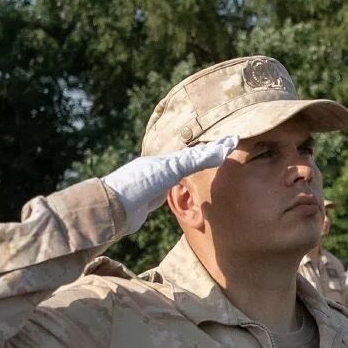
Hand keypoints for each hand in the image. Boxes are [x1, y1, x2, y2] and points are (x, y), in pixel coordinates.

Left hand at [101, 135, 236, 234]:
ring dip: (197, 166)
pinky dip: (184, 181)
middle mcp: (161, 167)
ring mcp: (155, 182)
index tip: (234, 140)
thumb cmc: (139, 184)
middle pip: (190, 158)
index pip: (198, 151)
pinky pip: (173, 186)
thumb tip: (222, 151)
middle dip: (208, 153)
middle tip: (226, 147)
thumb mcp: (170, 170)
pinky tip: (184, 184)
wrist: (114, 207)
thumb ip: (194, 161)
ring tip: (209, 162)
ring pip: (182, 171)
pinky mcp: (150, 198)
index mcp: (166, 159)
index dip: (216, 148)